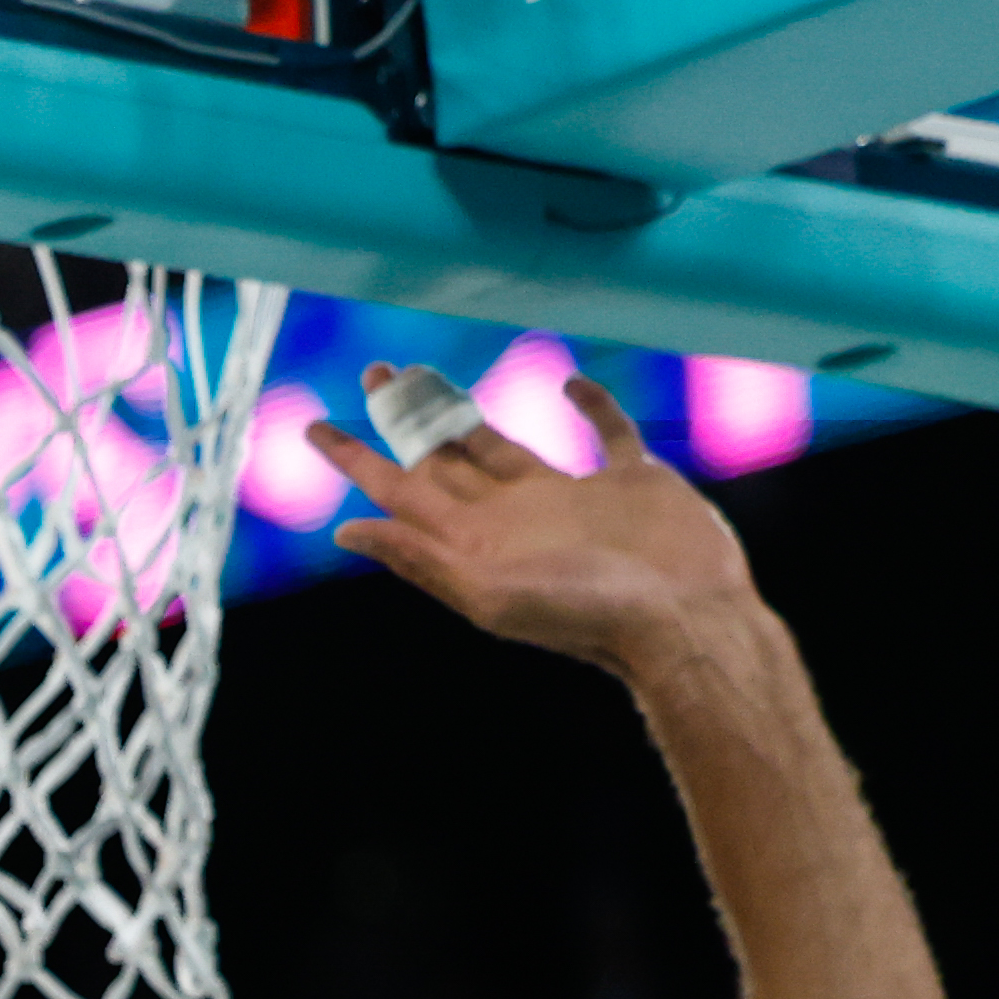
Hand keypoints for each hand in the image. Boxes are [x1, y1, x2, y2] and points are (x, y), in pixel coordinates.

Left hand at [315, 367, 757, 683]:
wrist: (685, 625)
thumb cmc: (588, 619)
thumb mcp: (488, 594)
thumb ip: (420, 558)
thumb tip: (347, 528)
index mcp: (474, 540)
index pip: (398, 490)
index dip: (355, 458)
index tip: (314, 426)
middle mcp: (513, 516)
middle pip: (441, 457)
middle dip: (404, 419)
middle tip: (376, 372)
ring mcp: (571, 498)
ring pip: (504, 442)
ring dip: (467, 413)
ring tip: (432, 380)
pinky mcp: (632, 483)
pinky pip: (607, 433)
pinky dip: (592, 405)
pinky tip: (572, 385)